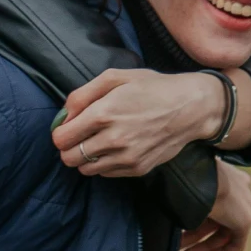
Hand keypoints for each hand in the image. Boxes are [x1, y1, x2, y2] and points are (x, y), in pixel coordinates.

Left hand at [53, 67, 229, 179]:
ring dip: (85, 158)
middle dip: (69, 148)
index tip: (68, 127)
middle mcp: (113, 139)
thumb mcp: (116, 77)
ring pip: (86, 170)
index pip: (61, 138)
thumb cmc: (152, 88)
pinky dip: (104, 163)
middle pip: (69, 158)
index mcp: (103, 114)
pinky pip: (106, 174)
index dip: (60, 132)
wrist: (190, 108)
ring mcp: (126, 157)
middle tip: (79, 137)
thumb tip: (64, 116)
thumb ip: (82, 95)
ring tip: (97, 142)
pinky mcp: (138, 168)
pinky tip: (115, 147)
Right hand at [177, 162, 250, 250]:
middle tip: (180, 249)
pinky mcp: (245, 220)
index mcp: (229, 177)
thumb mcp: (184, 186)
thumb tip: (166, 204)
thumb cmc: (183, 177)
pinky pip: (236, 243)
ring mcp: (244, 205)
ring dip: (203, 247)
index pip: (217, 205)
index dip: (199, 222)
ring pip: (224, 233)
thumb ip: (185, 197)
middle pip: (218, 222)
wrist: (195, 176)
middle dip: (197, 239)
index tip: (184, 231)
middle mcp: (240, 190)